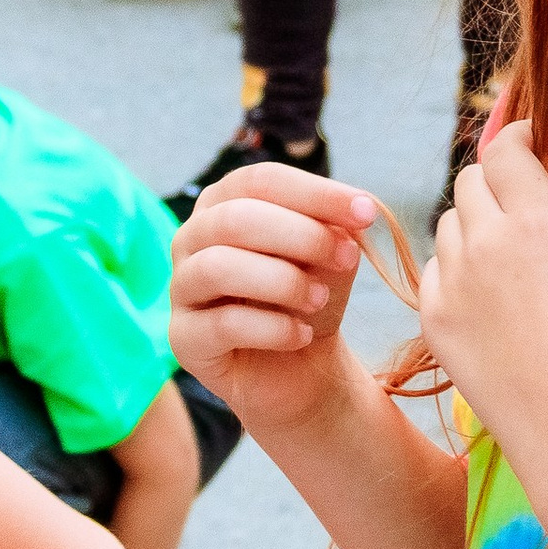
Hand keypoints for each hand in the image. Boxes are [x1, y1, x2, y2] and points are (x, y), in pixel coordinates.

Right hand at [168, 166, 380, 443]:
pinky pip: (224, 324)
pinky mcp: (183, 338)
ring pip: (219, 267)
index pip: (261, 181)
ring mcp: (180, 287)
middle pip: (235, 218)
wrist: (301, 367)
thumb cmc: (309, 297)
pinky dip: (274, 329)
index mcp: (224, 202)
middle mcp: (192, 237)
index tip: (367, 213)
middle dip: (302, 236)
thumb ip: (335, 228)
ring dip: (284, 282)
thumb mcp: (331, 256)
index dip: (315, 193)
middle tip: (347, 259)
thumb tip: (355, 212)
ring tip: (320, 299)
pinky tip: (301, 336)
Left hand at [415, 122, 547, 482]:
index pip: (505, 148)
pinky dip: (456, 270)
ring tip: (514, 258)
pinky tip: (492, 296)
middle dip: (499, 181)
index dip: (520, 138)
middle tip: (531, 206)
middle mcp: (485, 240)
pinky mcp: (433, 320)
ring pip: (449, 224)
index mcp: (538, 217)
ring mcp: (452, 281)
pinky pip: (434, 271)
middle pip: (472, 181)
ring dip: (475, 225)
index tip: (537, 146)